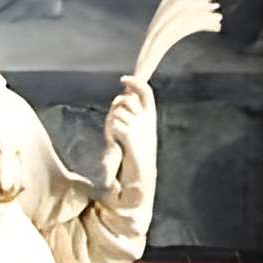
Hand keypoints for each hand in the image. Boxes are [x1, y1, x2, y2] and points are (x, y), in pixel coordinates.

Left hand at [106, 75, 157, 195]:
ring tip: (114, 139)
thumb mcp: (130, 133)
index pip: (147, 93)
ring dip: (112, 123)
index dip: (136, 83)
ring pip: (120, 113)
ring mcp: (142, 133)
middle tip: (113, 126)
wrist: (139, 183)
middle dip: (116, 108)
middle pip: (127, 101)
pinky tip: (114, 141)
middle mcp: (148, 124)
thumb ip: (128, 116)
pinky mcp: (134, 143)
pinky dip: (113, 131)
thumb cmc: (132, 159)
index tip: (123, 78)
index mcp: (150, 120)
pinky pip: (120, 126)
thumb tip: (122, 97)